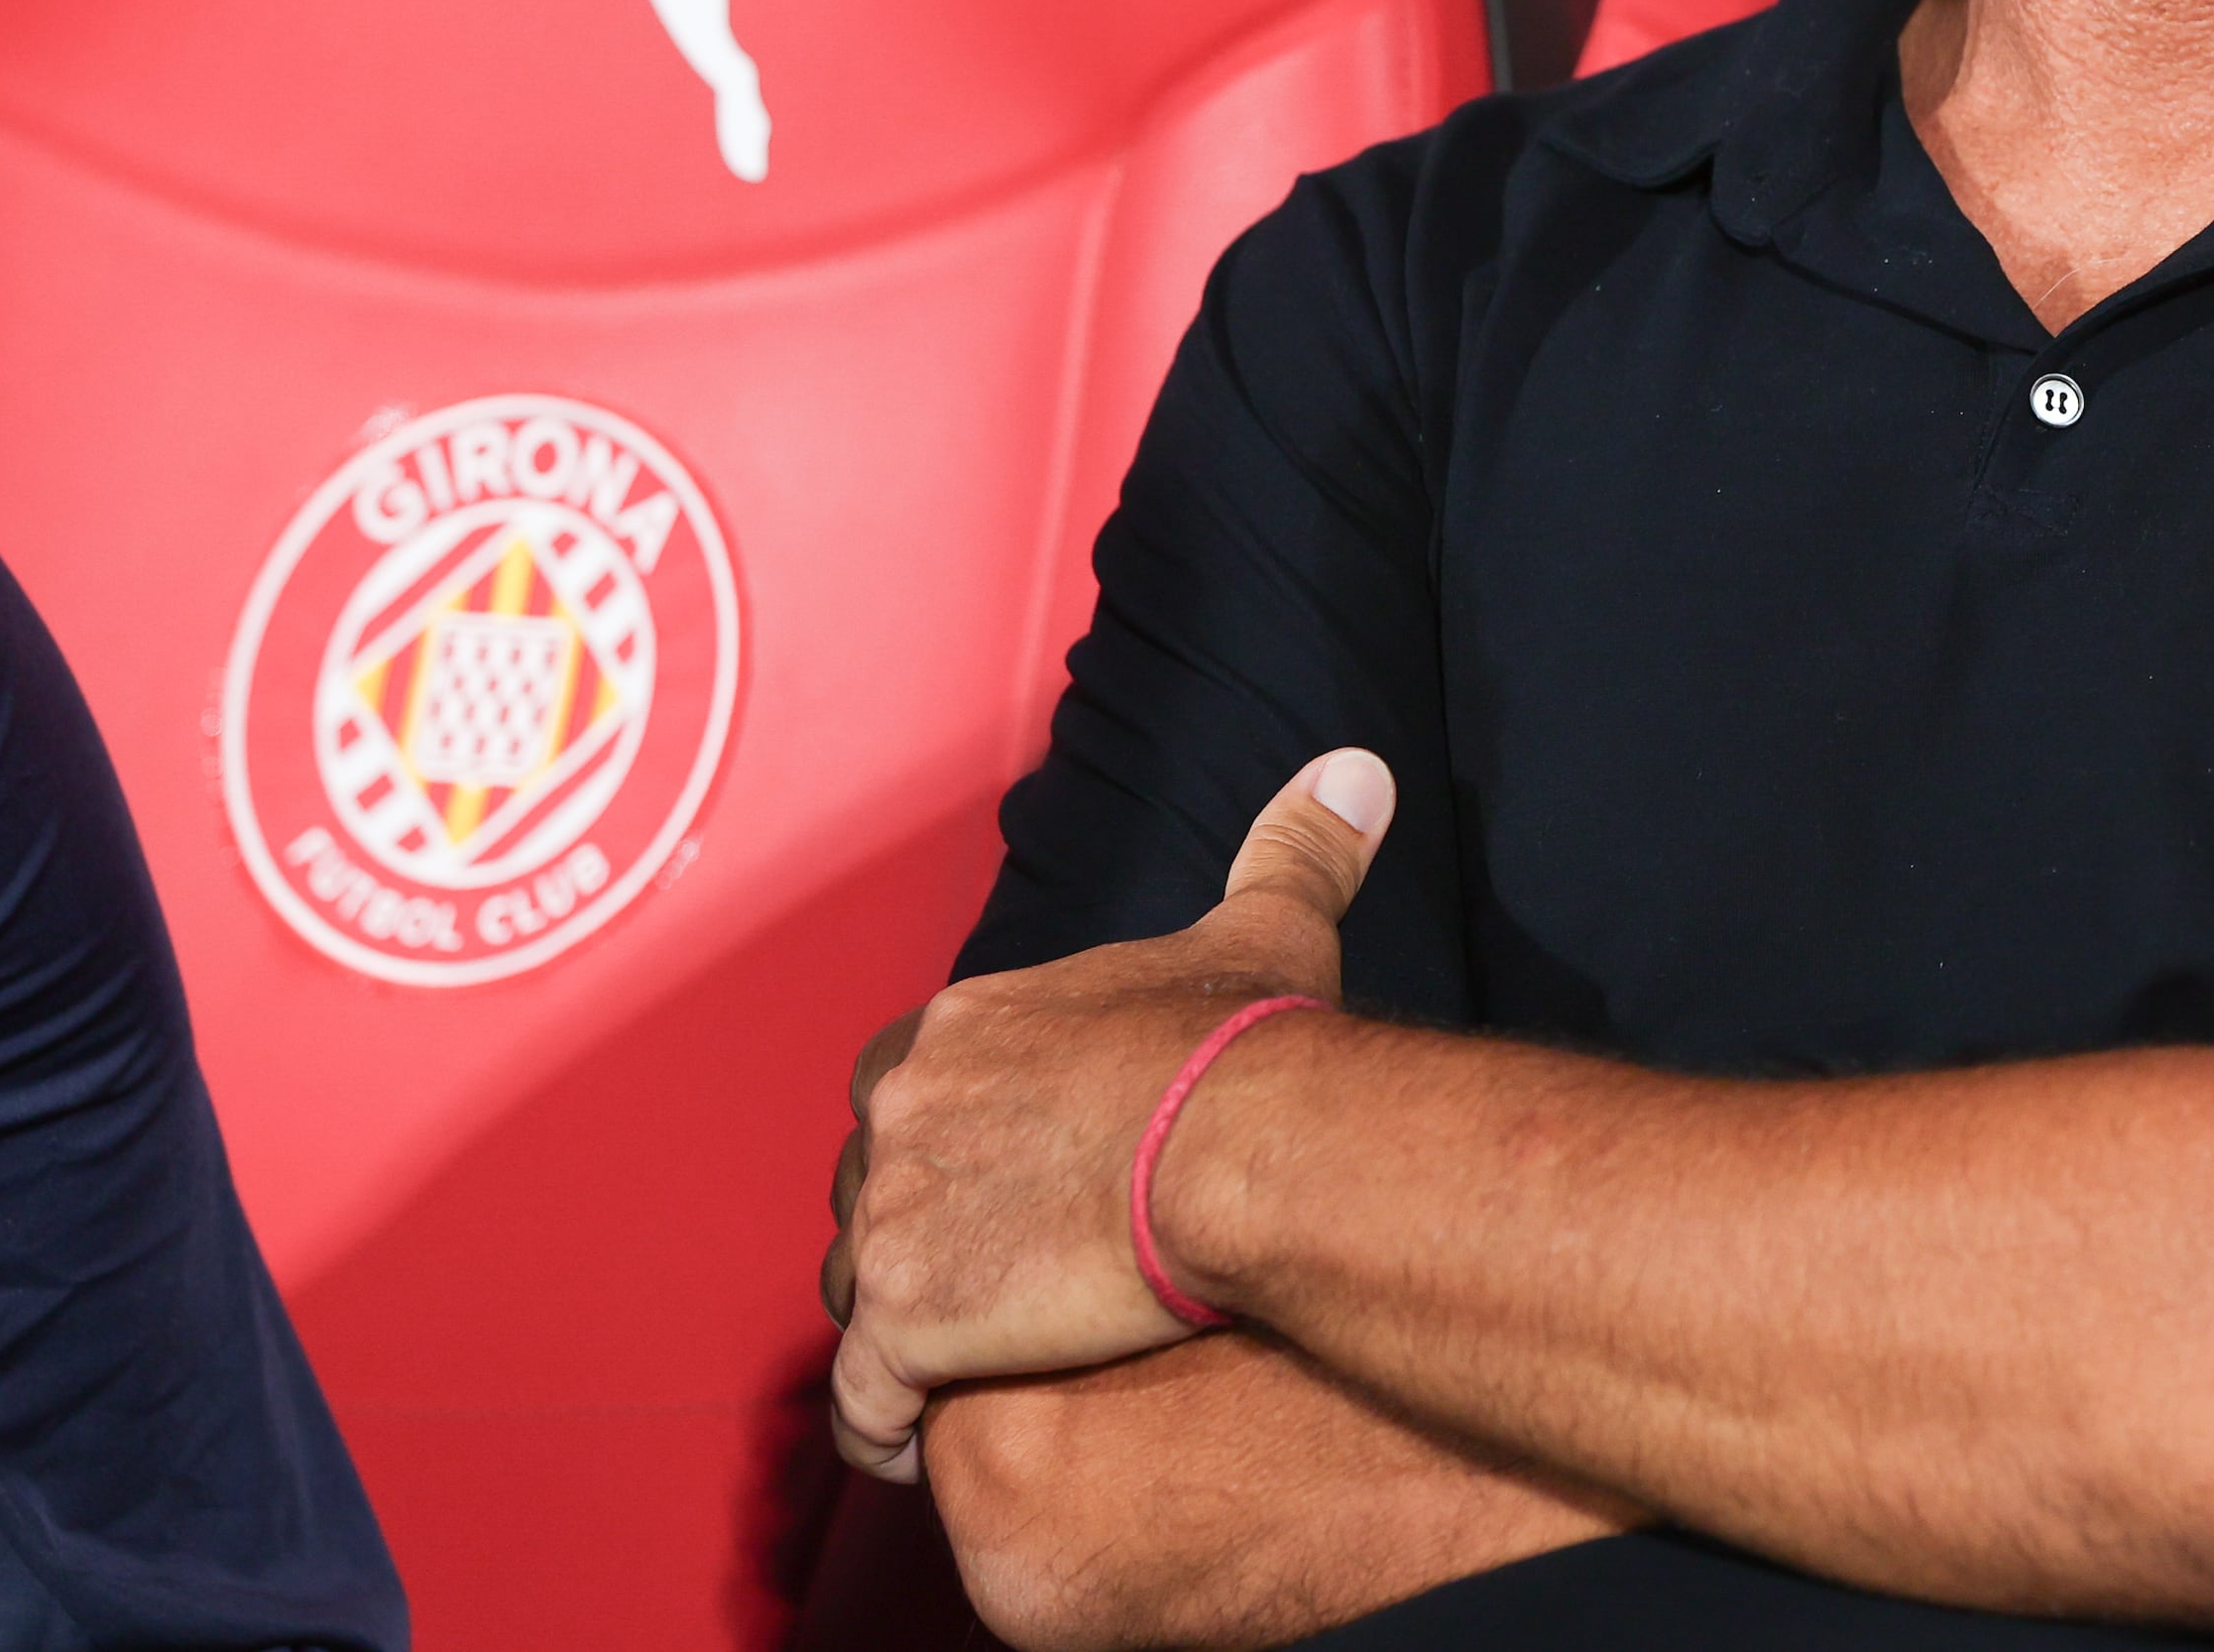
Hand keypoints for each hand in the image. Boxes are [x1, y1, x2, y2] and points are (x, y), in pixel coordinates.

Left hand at [825, 749, 1396, 1480]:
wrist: (1244, 1146)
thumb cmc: (1254, 1045)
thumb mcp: (1269, 929)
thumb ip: (1294, 848)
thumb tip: (1354, 770)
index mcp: (964, 1024)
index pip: (908, 1097)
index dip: (950, 1151)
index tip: (1008, 1191)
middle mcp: (903, 1106)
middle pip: (870, 1192)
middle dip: (915, 1240)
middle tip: (992, 1289)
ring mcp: (894, 1213)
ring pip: (860, 1292)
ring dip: (898, 1332)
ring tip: (960, 1373)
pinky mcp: (907, 1316)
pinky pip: (862, 1399)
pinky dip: (881, 1428)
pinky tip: (920, 1443)